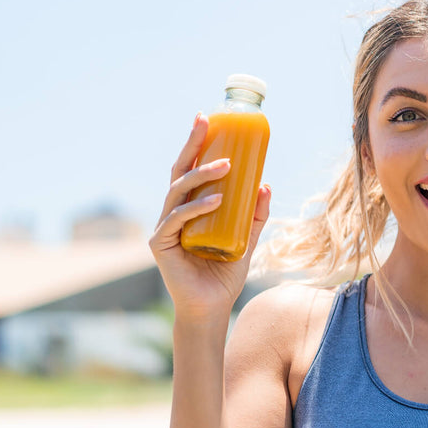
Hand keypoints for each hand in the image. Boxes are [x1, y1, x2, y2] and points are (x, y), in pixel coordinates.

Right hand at [148, 113, 271, 320]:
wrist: (211, 308)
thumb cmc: (224, 275)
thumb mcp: (246, 240)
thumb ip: (255, 215)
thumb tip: (266, 184)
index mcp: (188, 208)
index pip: (190, 170)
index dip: (196, 144)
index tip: (208, 119)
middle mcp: (172, 212)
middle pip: (179, 171)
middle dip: (192, 144)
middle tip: (206, 121)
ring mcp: (164, 227)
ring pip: (179, 190)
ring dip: (202, 174)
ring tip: (227, 165)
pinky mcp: (161, 244)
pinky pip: (178, 219)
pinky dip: (197, 207)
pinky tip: (217, 199)